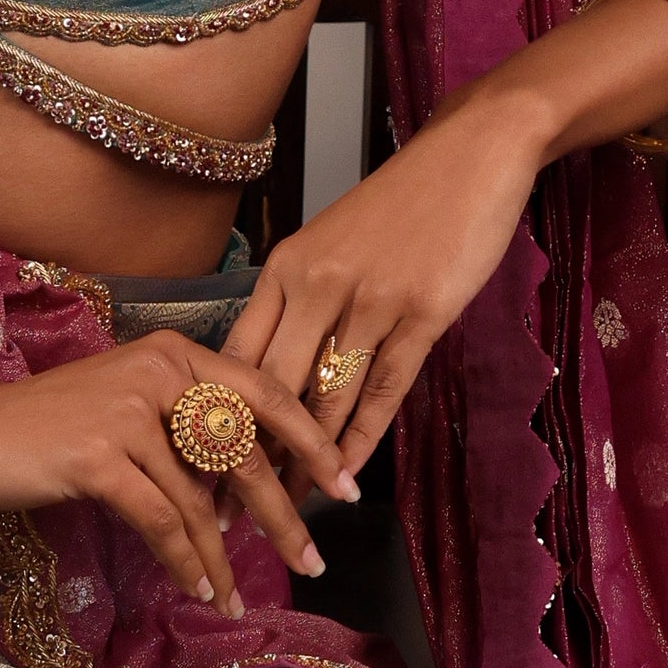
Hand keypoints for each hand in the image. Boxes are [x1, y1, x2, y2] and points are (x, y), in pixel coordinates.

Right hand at [0, 334, 355, 613]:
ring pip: (201, 498)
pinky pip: (162, 520)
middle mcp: (159, 372)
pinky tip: (197, 588)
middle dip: (282, 514)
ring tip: (236, 595)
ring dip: (222, 557)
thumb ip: (182, 435)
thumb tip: (241, 497)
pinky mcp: (97, 454)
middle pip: (243, 451)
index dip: (310, 442)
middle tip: (310, 558)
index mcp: (175, 355)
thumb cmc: (47, 427)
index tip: (346, 486)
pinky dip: (185, 561)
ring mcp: (128, 411)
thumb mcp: (127, 412)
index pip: (264, 394)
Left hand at [220, 95, 544, 473]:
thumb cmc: (399, 207)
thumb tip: (269, 372)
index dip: (215, 416)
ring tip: (290, 509)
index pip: (235, 357)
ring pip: (324, 398)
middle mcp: (315, 285)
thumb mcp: (328, 245)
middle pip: (269, 388)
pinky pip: (382, 391)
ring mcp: (370, 300)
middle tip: (233, 510)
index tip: (199, 466)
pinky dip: (359, 440)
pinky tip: (345, 476)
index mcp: (283, 269)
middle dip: (249, 456)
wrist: (469, 157)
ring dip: (306, 462)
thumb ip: (297, 302)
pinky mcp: (422, 314)